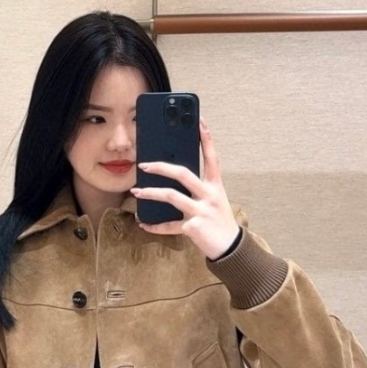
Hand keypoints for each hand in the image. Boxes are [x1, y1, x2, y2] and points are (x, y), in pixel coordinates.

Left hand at [130, 116, 238, 258]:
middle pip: (183, 174)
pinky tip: (144, 224)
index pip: (212, 156)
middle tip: (144, 164)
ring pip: (171, 197)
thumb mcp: (213, 198)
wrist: (230, 248)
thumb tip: (173, 171)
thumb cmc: (218, 219)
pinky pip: (169, 225)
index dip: (206, 138)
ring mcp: (201, 211)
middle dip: (161, 166)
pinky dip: (155, 226)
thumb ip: (197, 186)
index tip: (199, 119)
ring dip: (151, 193)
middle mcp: (209, 195)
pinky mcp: (193, 228)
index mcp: (215, 185)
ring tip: (136, 191)